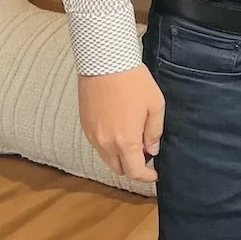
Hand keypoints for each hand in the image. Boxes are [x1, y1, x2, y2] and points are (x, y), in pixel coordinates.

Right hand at [78, 64, 164, 181]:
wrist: (105, 62)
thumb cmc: (133, 81)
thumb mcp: (155, 105)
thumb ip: (154, 132)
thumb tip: (152, 150)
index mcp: (125, 141)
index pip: (135, 172)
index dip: (146, 177)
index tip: (154, 175)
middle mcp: (105, 143)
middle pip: (118, 169)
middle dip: (133, 167)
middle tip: (145, 154)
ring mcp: (92, 135)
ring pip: (106, 158)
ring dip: (120, 157)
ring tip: (133, 140)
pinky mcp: (85, 125)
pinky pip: (97, 145)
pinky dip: (109, 146)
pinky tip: (119, 130)